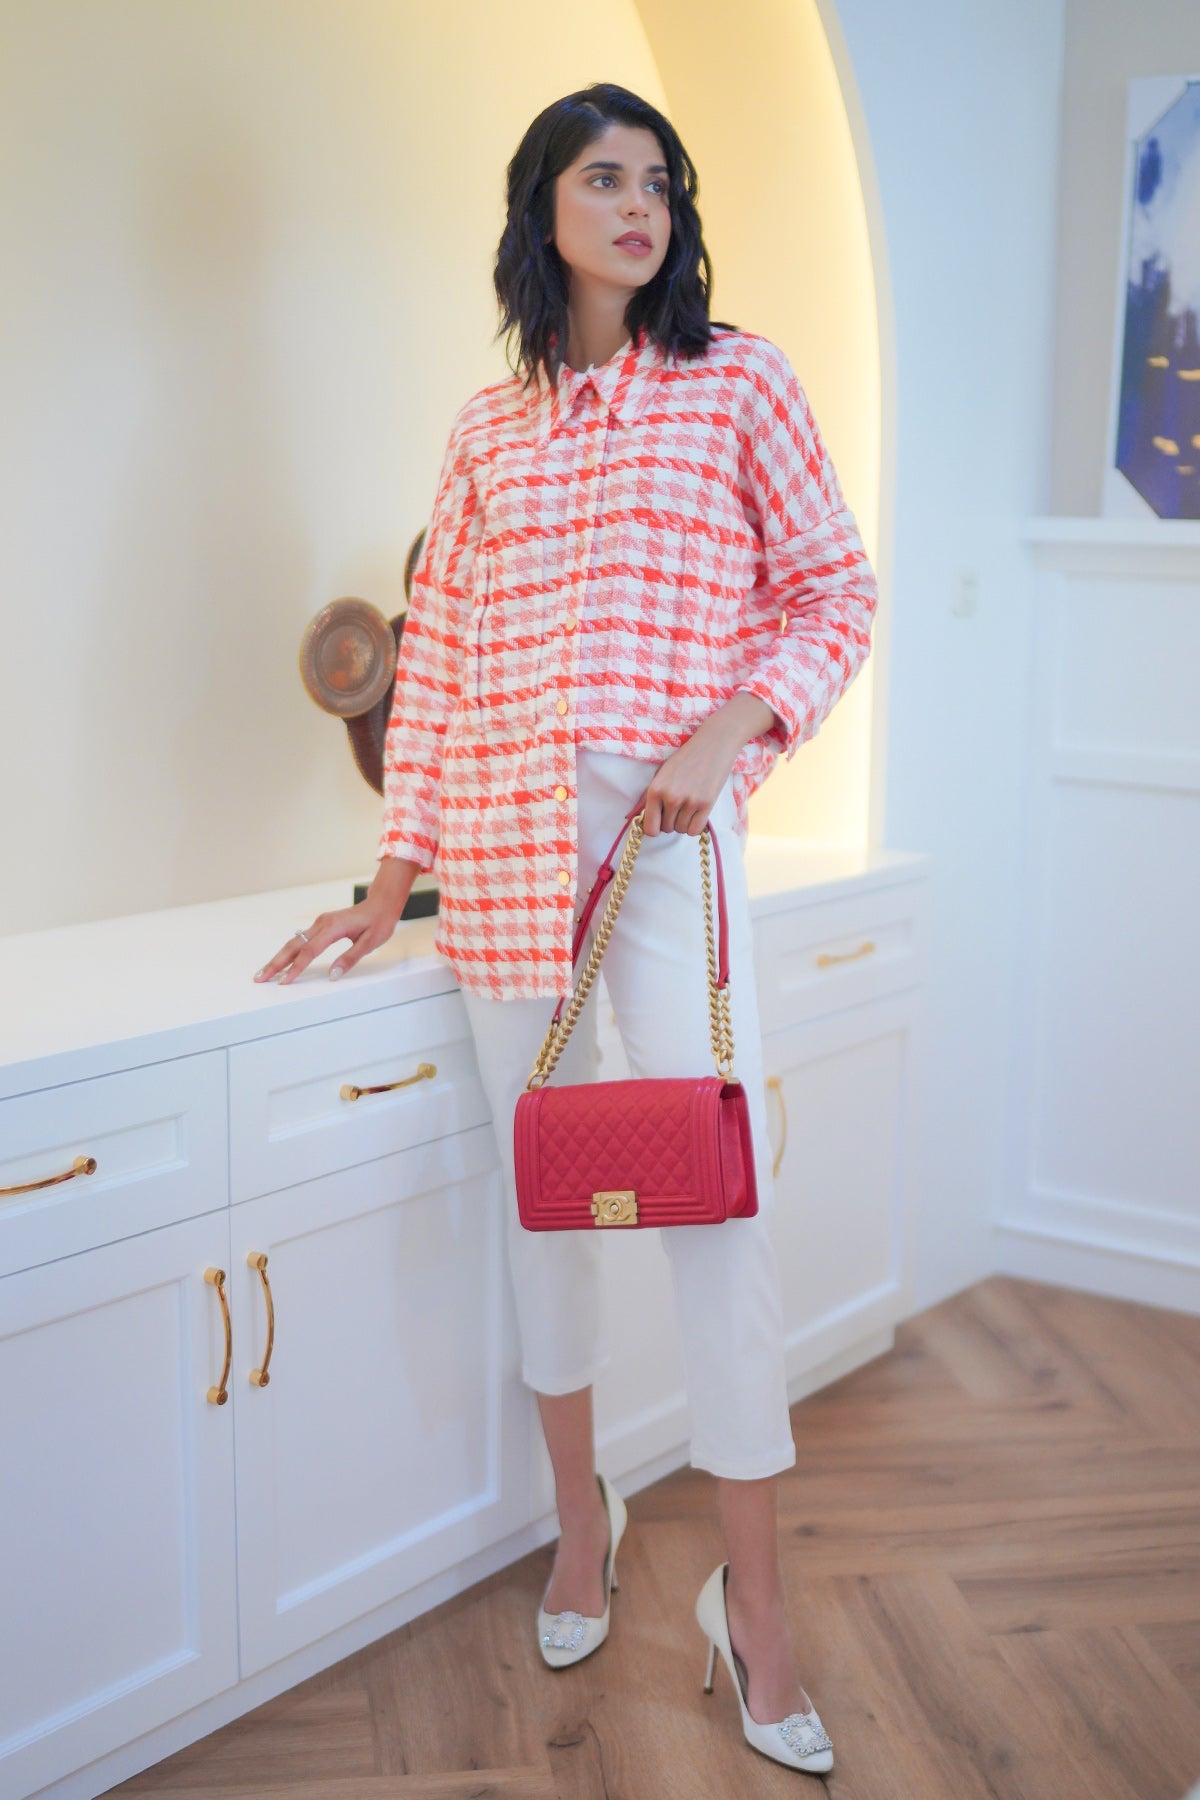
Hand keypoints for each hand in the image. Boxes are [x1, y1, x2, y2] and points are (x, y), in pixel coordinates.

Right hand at [252, 856, 419, 984]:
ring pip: (293, 942)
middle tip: (260, 977)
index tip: (284, 981)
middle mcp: (322, 923)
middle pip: (293, 945)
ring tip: (264, 972)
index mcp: (333, 927)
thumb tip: (333, 975)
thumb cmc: (378, 922)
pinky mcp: (320, 926)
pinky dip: (288, 952)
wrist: (381, 903)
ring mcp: (319, 923)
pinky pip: (300, 940)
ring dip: (278, 958)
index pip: (309, 951)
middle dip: (275, 963)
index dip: (296, 968)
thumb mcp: (370, 942)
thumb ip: (350, 958)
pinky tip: (281, 962)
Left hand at [636, 694, 773, 835]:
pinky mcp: (707, 805)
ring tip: (688, 805)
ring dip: (683, 823)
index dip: (653, 827)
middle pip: (666, 829)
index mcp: (655, 790)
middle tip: (677, 805)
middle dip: (670, 821)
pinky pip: (695, 831)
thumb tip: (630, 817)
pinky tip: (696, 812)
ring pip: (681, 830)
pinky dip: (694, 825)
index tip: (659, 821)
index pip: (649, 827)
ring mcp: (690, 802)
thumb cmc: (684, 759)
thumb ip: (645, 798)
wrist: (713, 745)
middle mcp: (671, 798)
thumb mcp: (660, 774)